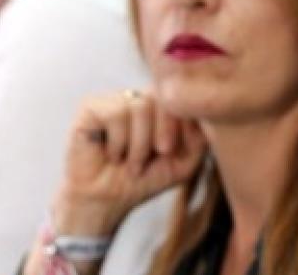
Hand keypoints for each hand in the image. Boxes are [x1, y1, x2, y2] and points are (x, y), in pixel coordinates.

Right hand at [50, 89, 205, 236]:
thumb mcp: (184, 162)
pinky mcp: (90, 106)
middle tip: (158, 154)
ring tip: (131, 162)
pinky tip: (112, 154)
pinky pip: (115, 112)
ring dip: (139, 144)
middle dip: (165, 131)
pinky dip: (118, 140)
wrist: (106, 202)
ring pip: (140, 105)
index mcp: (160, 105)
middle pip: (162, 95)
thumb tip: (206, 113)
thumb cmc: (144, 179)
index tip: (173, 149)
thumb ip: (201, 137)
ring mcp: (114, 99)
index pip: (180, 94)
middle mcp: (138, 96)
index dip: (183, 121)